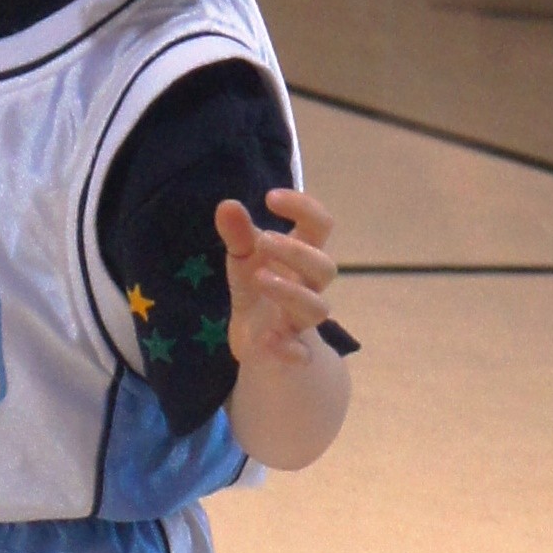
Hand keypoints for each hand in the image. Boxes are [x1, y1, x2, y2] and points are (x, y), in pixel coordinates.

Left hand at [217, 186, 338, 371]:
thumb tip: (227, 205)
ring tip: (259, 278)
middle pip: (325, 267)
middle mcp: (309, 287)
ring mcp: (302, 321)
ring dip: (291, 292)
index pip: (321, 225)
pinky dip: (288, 348)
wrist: (260, 343)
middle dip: (296, 252)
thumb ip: (238, 235)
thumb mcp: (243, 260)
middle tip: (262, 240)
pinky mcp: (293, 352)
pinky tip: (266, 340)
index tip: (270, 198)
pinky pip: (301, 354)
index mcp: (302, 257)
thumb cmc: (260, 289)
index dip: (304, 207)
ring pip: (316, 308)